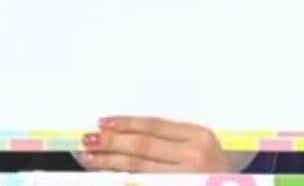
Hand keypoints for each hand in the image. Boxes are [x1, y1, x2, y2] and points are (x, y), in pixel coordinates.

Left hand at [80, 116, 230, 172]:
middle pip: (143, 146)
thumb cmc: (215, 169)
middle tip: (88, 139)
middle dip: (111, 142)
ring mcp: (188, 178)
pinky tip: (107, 177)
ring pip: (139, 168)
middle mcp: (195, 156)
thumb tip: (126, 133)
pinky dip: (122, 180)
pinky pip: (143, 183)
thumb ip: (171, 139)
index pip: (154, 126)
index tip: (103, 122)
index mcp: (199, 136)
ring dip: (110, 163)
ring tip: (89, 157)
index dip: (126, 123)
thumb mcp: (202, 147)